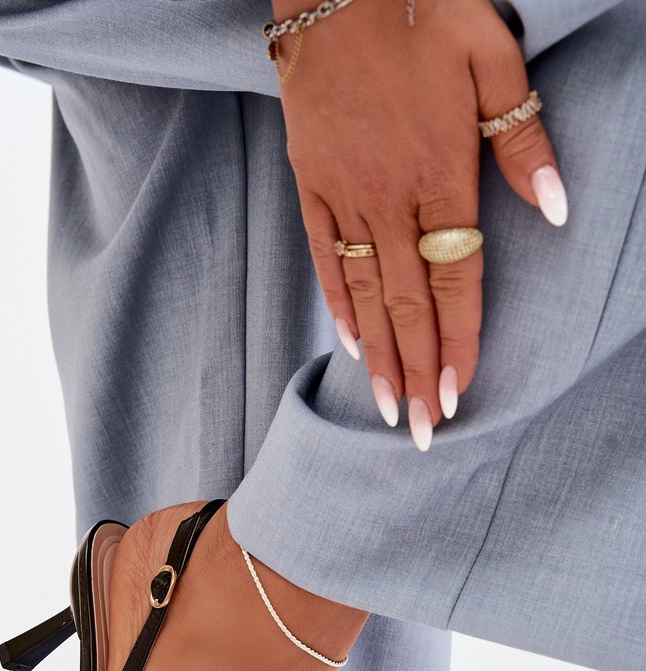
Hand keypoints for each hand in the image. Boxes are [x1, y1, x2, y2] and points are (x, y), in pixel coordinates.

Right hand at [271, 0, 566, 449]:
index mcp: (440, 168)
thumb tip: (553, 211)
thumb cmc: (422, 7)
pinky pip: (324, 256)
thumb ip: (523, 138)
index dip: (458, 340)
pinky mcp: (310, 182)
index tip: (459, 394)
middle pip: (408, 302)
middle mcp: (388, 194)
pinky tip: (350, 345)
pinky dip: (339, 304)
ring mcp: (343, 192)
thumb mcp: (492, 55)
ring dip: (380, 357)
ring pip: (365, 292)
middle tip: (420, 433)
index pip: (456, 276)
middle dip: (418, 372)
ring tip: (387, 410)